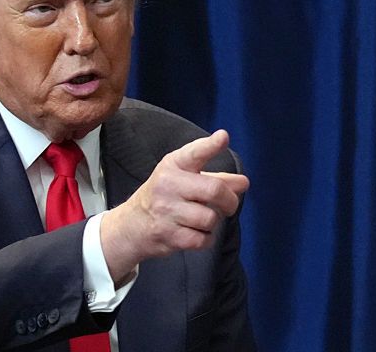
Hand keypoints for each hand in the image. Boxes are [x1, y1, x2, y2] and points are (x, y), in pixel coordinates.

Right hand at [100, 129, 249, 282]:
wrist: (132, 225)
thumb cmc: (165, 196)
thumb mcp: (184, 179)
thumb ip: (216, 178)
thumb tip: (243, 182)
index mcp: (173, 165)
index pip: (194, 153)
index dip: (211, 146)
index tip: (223, 137)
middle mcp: (168, 184)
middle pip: (214, 190)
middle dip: (230, 201)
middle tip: (229, 205)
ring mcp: (167, 210)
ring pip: (210, 218)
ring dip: (213, 222)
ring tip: (201, 219)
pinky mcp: (169, 235)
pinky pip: (203, 239)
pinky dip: (205, 238)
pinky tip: (195, 233)